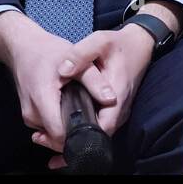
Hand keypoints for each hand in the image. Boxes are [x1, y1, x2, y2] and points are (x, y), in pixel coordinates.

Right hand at [0, 11, 118, 167]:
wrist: (23, 49)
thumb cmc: (49, 51)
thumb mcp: (76, 60)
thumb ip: (94, 80)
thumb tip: (111, 99)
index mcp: (42, 99)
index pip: (60, 133)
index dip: (79, 134)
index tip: (96, 127)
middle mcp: (32, 113)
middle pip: (57, 137)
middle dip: (77, 133)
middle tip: (97, 120)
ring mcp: (29, 117)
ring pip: (53, 134)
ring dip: (70, 129)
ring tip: (87, 113)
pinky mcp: (30, 116)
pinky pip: (48, 128)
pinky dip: (61, 123)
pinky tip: (73, 111)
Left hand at [31, 24, 156, 169]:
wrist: (141, 44)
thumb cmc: (120, 44)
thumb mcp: (100, 41)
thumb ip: (81, 54)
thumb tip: (62, 71)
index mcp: (117, 96)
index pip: (102, 127)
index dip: (80, 136)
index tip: (55, 136)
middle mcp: (120, 108)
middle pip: (98, 136)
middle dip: (71, 142)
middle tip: (42, 140)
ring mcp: (119, 111)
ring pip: (98, 134)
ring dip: (74, 139)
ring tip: (44, 138)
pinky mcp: (115, 110)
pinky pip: (99, 127)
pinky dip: (81, 133)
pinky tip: (61, 134)